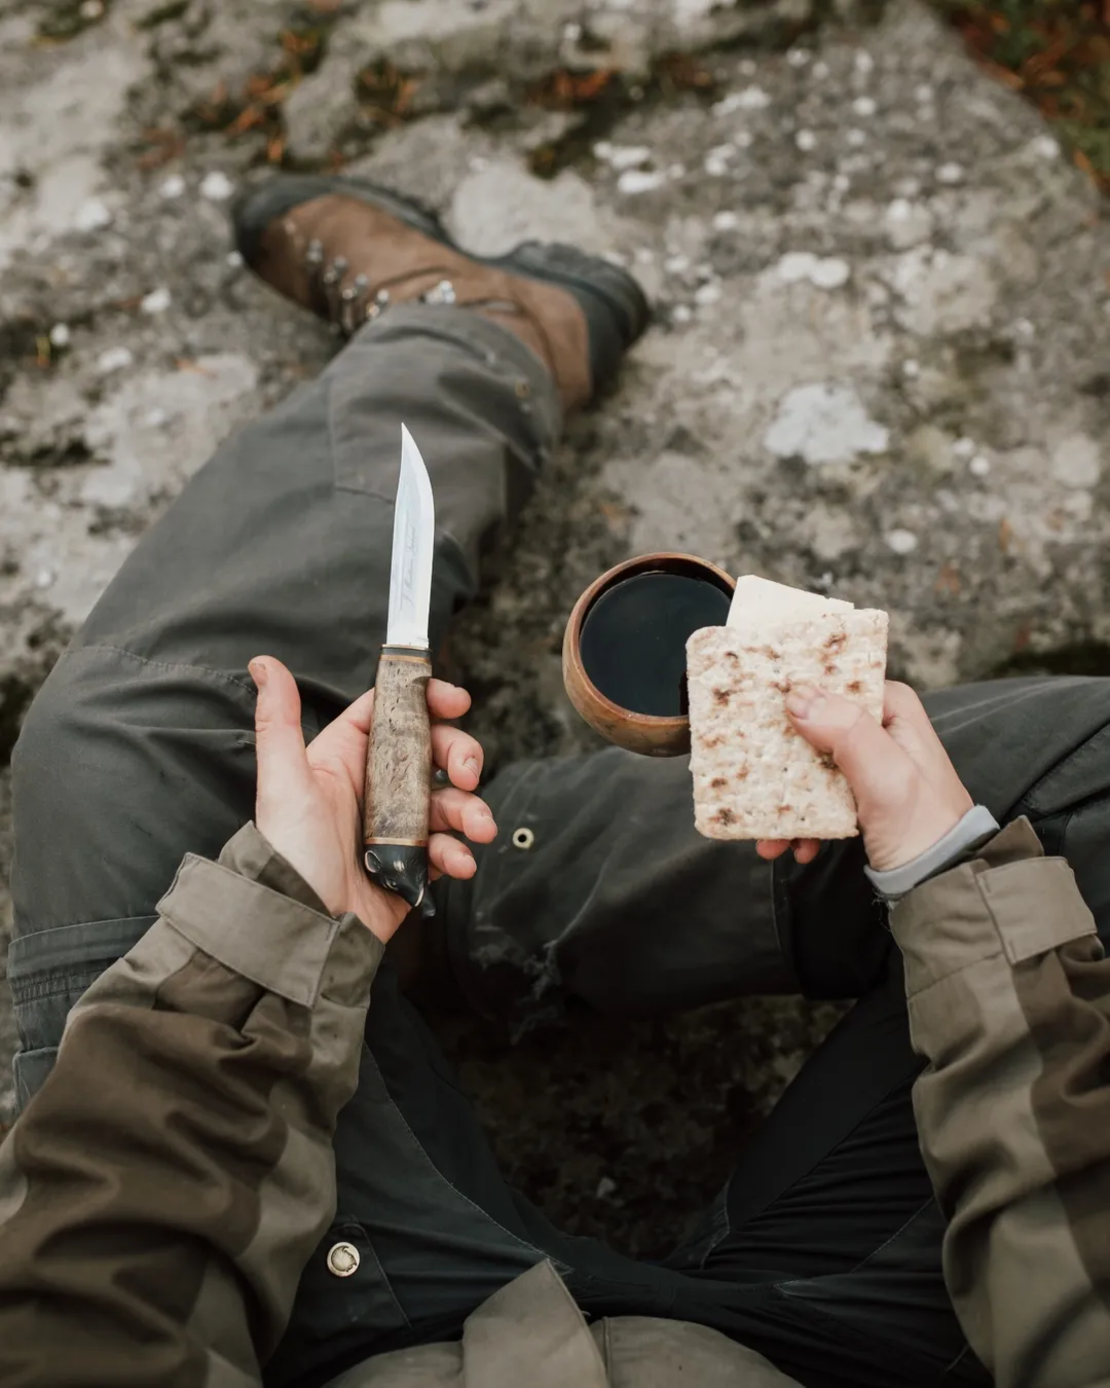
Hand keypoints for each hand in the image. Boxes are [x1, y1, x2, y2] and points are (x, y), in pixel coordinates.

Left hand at [249, 656, 496, 942]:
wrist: (302, 929)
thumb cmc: (288, 854)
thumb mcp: (284, 782)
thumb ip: (279, 721)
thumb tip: (265, 663)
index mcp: (346, 758)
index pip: (395, 712)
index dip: (429, 699)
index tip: (456, 701)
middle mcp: (376, 787)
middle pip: (434, 751)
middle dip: (461, 755)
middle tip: (465, 772)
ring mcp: (397, 826)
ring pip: (450, 800)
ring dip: (472, 809)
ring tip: (476, 827)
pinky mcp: (412, 864)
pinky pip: (449, 847)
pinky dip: (460, 852)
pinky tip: (456, 862)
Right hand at [756, 681, 972, 872]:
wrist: (942, 885)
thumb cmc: (924, 828)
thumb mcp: (888, 776)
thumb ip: (847, 732)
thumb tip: (797, 696)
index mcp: (891, 710)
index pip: (835, 683)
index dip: (796, 691)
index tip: (759, 704)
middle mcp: (876, 730)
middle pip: (812, 724)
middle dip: (780, 754)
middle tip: (748, 775)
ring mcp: (863, 764)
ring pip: (806, 764)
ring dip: (783, 796)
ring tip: (770, 834)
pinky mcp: (853, 796)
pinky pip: (813, 797)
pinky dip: (798, 820)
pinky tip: (792, 845)